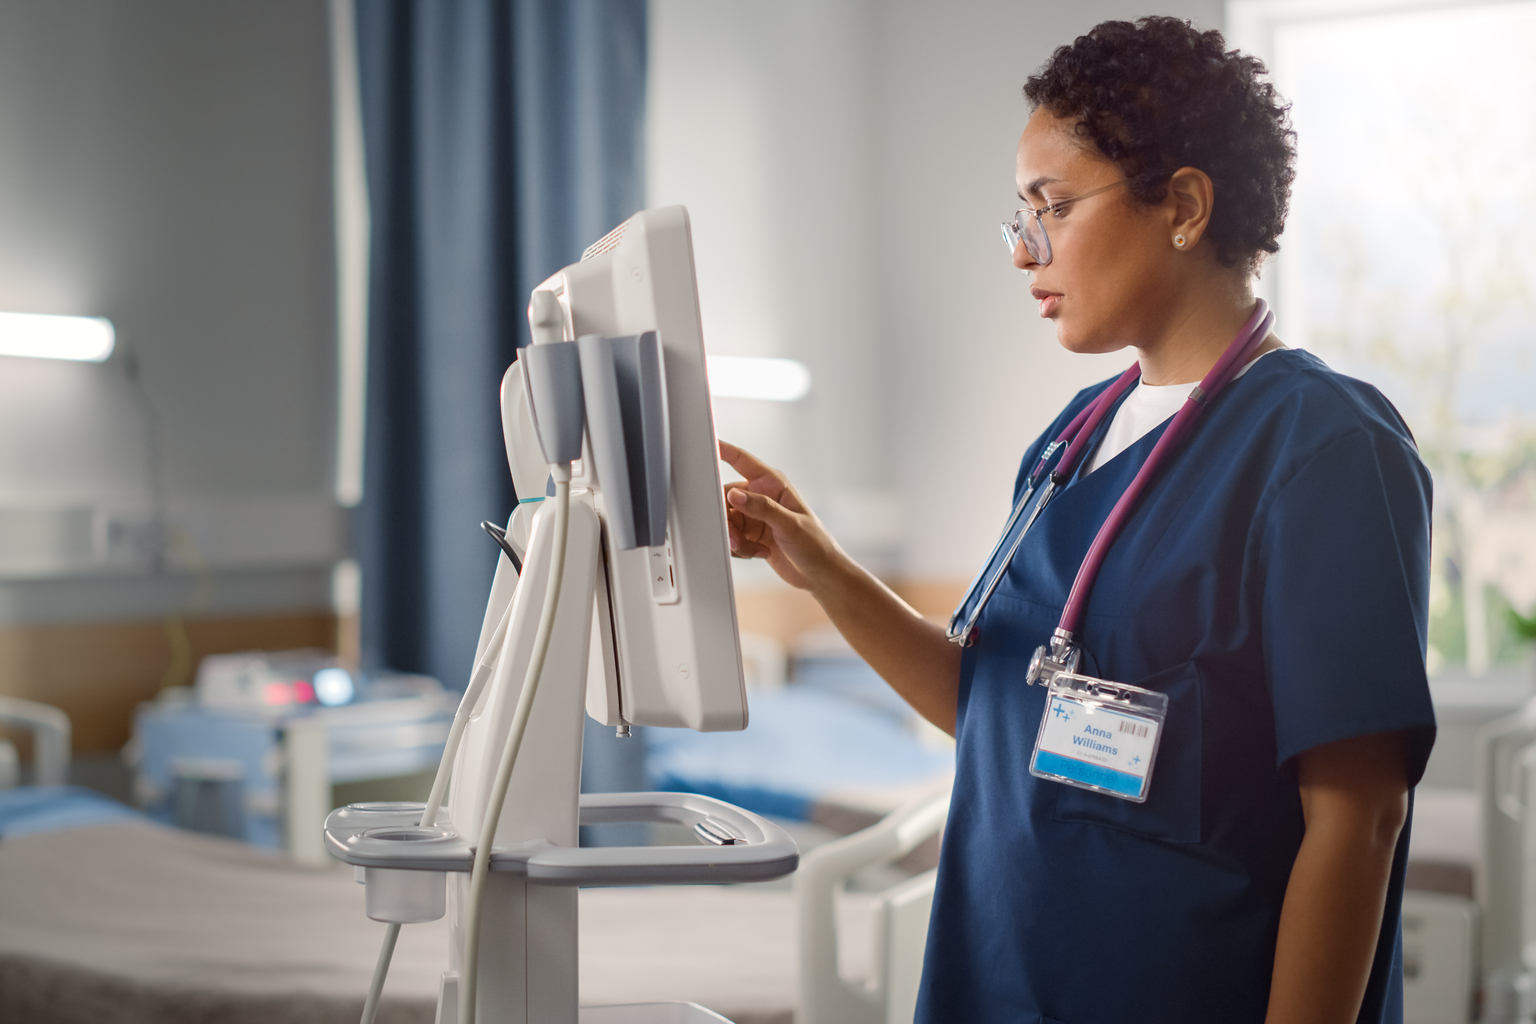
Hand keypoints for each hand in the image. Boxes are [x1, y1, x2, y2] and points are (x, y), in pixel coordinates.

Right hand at [718, 440, 842, 591]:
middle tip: (736, 538)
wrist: (819, 574)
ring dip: (735, 538)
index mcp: (773, 484)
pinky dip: (740, 548)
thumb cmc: (815, 544)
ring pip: (727, 521)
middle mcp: (762, 497)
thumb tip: (735, 495)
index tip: (707, 445)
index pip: (743, 461)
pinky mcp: (751, 534)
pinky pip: (732, 537)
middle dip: (728, 520)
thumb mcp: (790, 524)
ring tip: (753, 549)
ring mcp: (755, 516)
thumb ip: (762, 508)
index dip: (723, 450)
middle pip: (727, 498)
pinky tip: (759, 552)